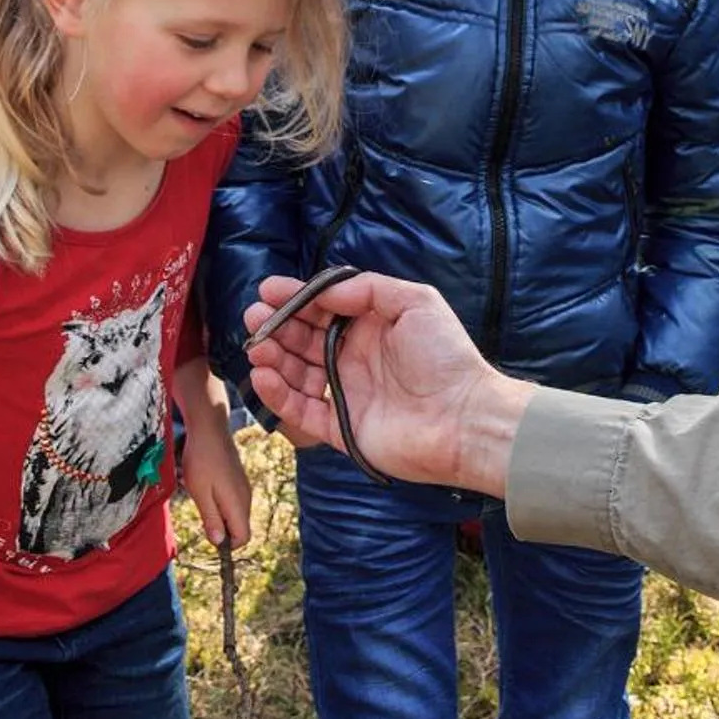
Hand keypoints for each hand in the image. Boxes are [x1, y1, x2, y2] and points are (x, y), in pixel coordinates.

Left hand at [180, 420, 254, 550]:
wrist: (210, 428)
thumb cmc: (202, 460)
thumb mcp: (200, 493)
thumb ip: (211, 518)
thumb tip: (218, 542)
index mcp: (238, 503)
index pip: (244, 538)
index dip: (227, 544)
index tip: (208, 534)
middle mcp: (246, 497)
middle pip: (240, 527)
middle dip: (221, 529)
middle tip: (201, 512)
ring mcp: (244, 487)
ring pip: (236, 514)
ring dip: (219, 514)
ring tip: (201, 496)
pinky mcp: (239, 479)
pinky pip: (233, 501)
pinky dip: (221, 502)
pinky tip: (206, 486)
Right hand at [244, 272, 530, 495]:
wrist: (464, 418)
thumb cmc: (445, 356)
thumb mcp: (416, 302)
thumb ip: (368, 289)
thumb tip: (325, 291)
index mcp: (371, 329)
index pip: (322, 310)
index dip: (294, 299)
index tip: (268, 290)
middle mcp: (354, 360)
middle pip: (303, 341)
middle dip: (276, 327)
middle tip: (253, 317)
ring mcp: (347, 395)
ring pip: (297, 375)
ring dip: (274, 359)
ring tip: (257, 347)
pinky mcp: (341, 429)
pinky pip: (302, 411)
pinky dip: (279, 395)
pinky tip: (263, 376)